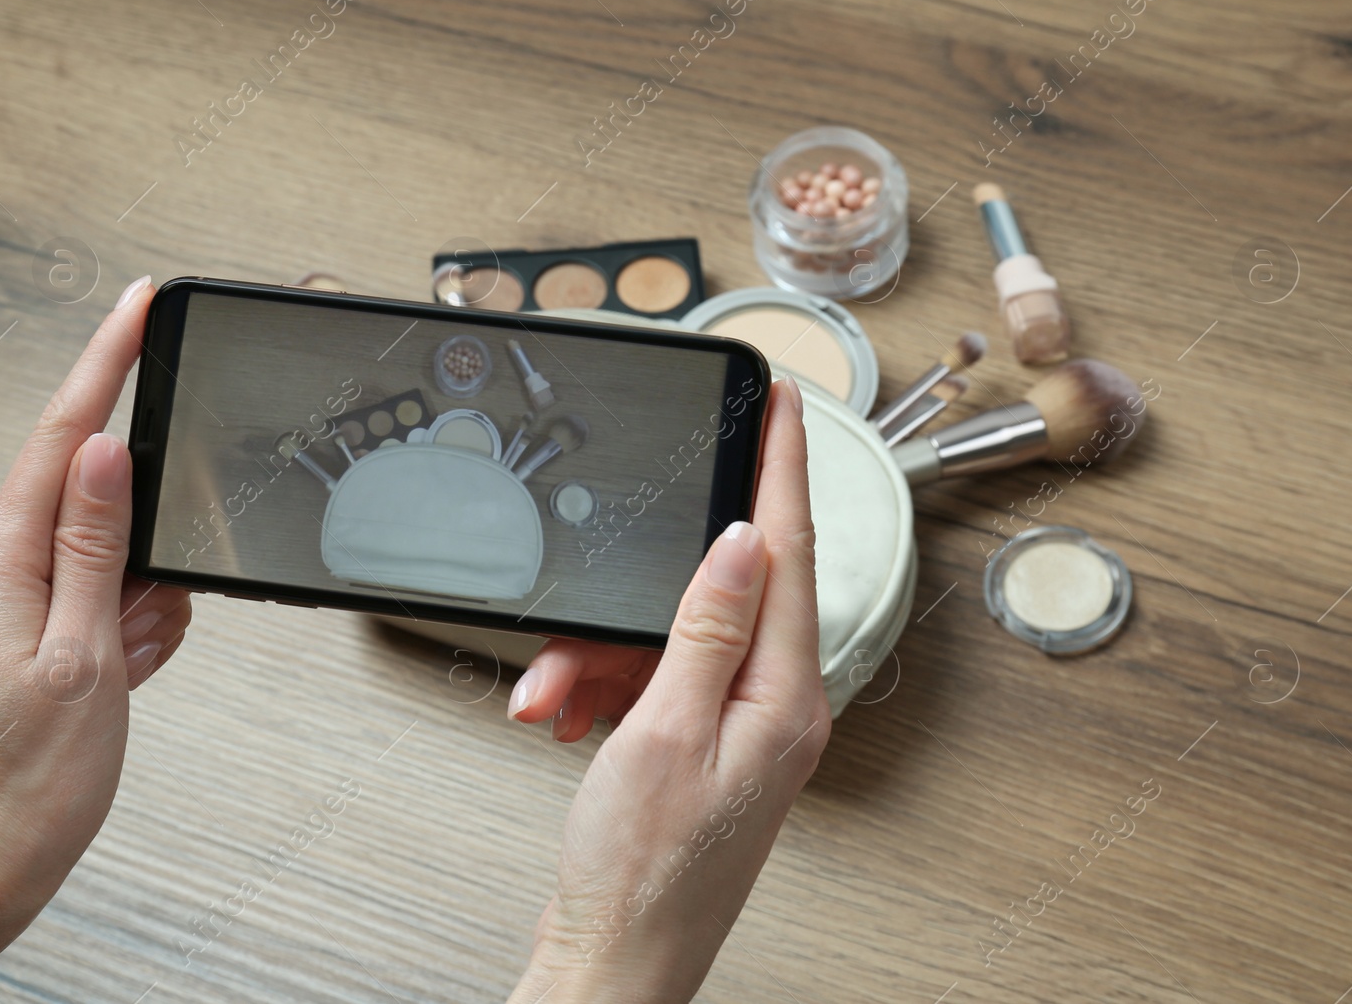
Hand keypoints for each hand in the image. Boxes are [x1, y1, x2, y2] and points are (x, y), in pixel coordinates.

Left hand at [0, 276, 191, 1003]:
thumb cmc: (26, 778)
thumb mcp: (83, 653)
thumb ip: (94, 544)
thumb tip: (105, 453)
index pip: (61, 436)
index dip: (106, 363)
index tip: (139, 305)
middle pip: (99, 503)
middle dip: (145, 551)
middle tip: (141, 623)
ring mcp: (10, 598)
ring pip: (113, 558)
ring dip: (139, 605)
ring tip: (123, 668)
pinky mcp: (30, 628)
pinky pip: (105, 599)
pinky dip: (130, 631)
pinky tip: (119, 674)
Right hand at [508, 376, 829, 1003]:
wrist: (614, 963)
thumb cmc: (642, 876)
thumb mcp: (664, 733)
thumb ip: (705, 629)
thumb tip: (742, 543)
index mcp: (785, 698)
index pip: (792, 551)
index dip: (785, 466)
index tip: (787, 403)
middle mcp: (774, 708)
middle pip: (715, 597)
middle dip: (637, 602)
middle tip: (586, 629)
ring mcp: (738, 729)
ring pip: (669, 640)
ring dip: (601, 661)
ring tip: (559, 704)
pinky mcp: (700, 748)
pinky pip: (653, 683)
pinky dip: (603, 691)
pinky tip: (570, 718)